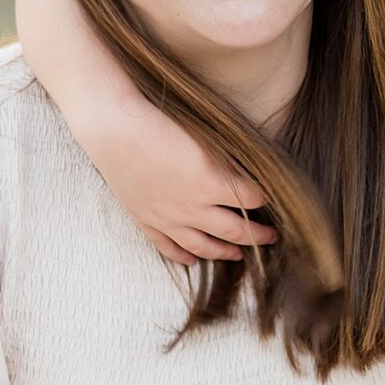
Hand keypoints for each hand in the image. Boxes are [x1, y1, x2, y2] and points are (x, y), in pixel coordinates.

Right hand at [97, 119, 277, 269]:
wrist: (113, 129)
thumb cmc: (158, 123)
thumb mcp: (202, 139)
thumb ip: (226, 163)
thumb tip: (246, 178)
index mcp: (211, 183)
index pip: (250, 198)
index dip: (264, 198)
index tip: (271, 199)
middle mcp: (192, 208)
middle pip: (234, 230)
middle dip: (257, 234)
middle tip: (271, 236)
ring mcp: (168, 219)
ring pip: (204, 246)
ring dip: (226, 252)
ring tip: (239, 255)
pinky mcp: (146, 221)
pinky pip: (169, 247)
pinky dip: (183, 256)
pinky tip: (194, 260)